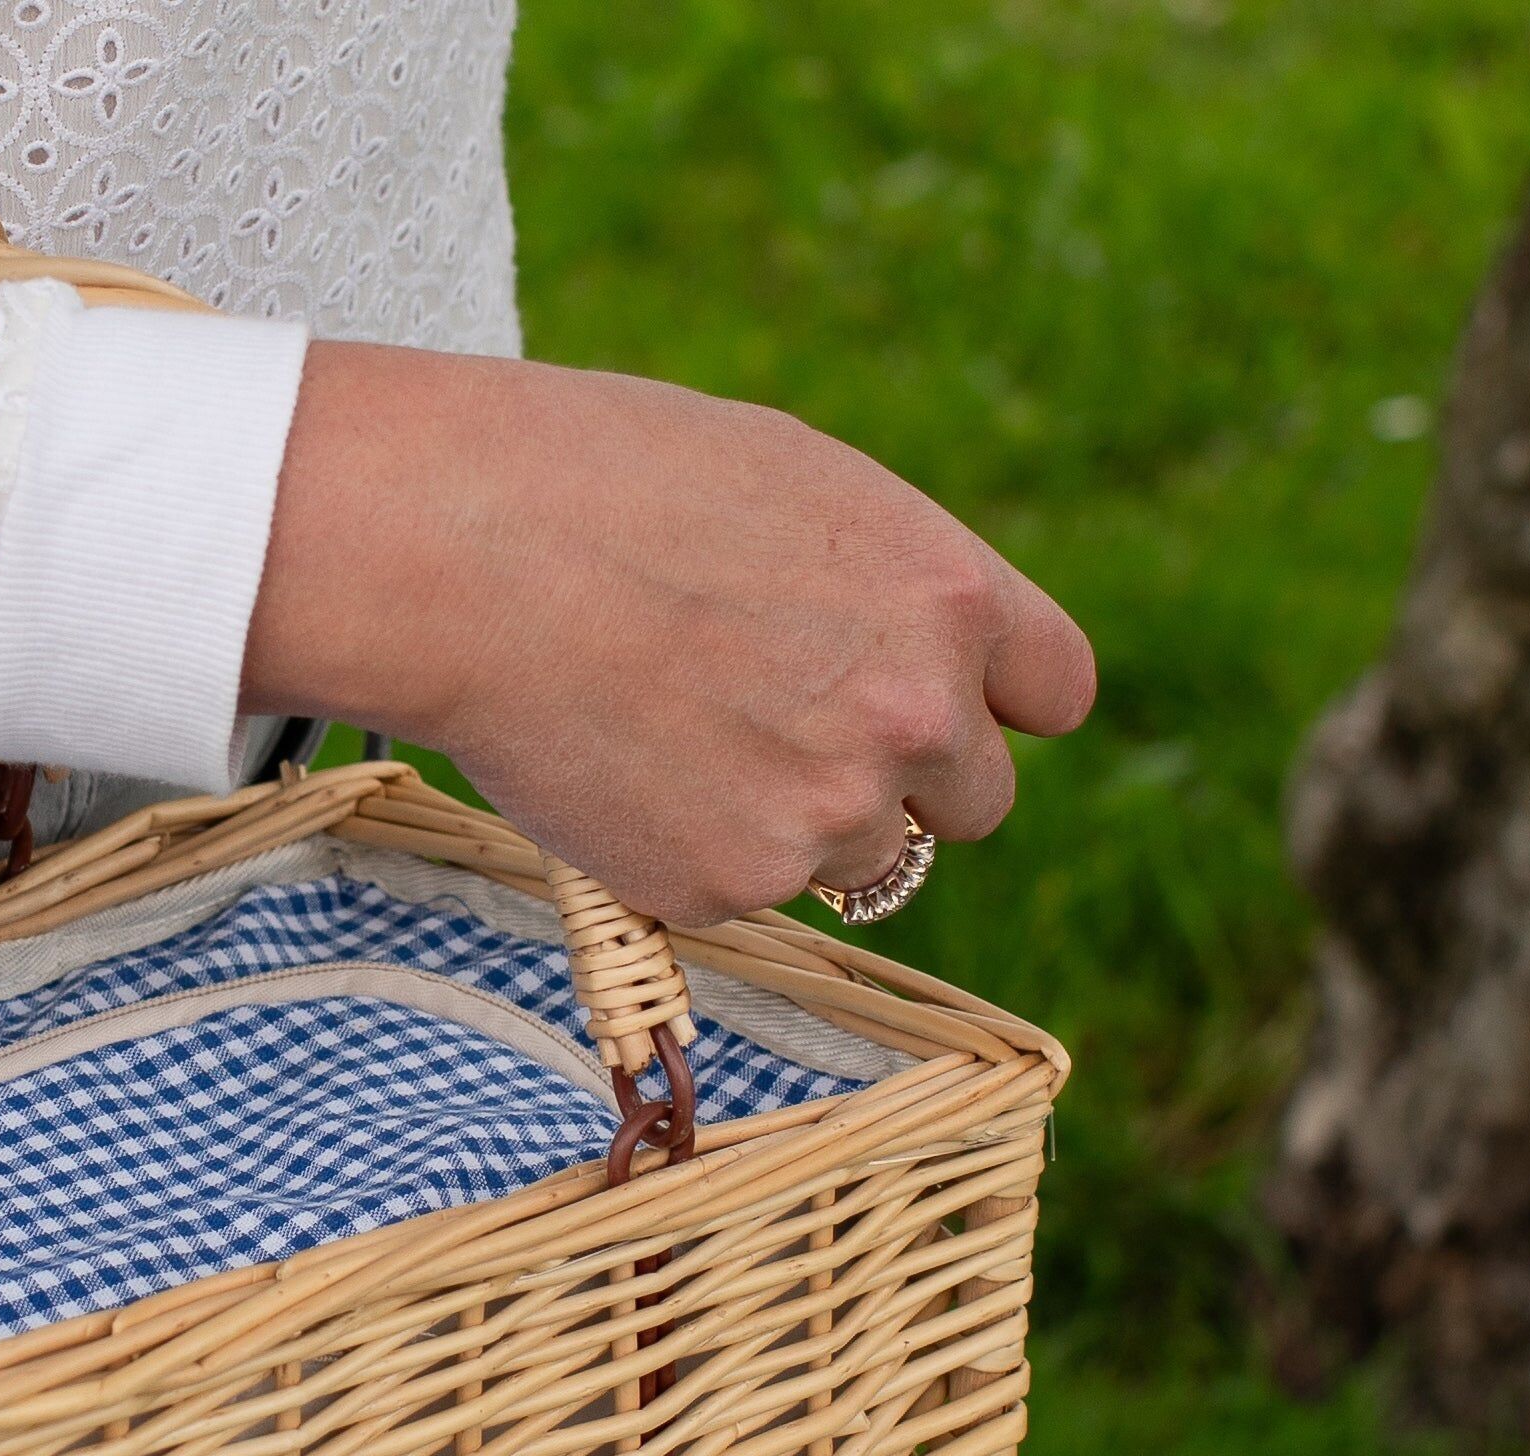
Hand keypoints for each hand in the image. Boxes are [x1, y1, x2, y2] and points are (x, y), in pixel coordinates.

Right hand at [241, 344, 1095, 926]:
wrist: (474, 561)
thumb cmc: (612, 487)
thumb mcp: (800, 490)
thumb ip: (888, 589)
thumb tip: (909, 660)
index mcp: (951, 600)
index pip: (1055, 694)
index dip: (991, 706)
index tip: (941, 711)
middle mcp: (916, 720)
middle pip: (972, 803)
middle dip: (899, 779)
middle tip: (784, 735)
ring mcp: (827, 817)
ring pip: (855, 860)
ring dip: (791, 823)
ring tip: (677, 738)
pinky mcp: (731, 889)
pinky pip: (741, 894)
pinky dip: (690, 855)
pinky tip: (621, 772)